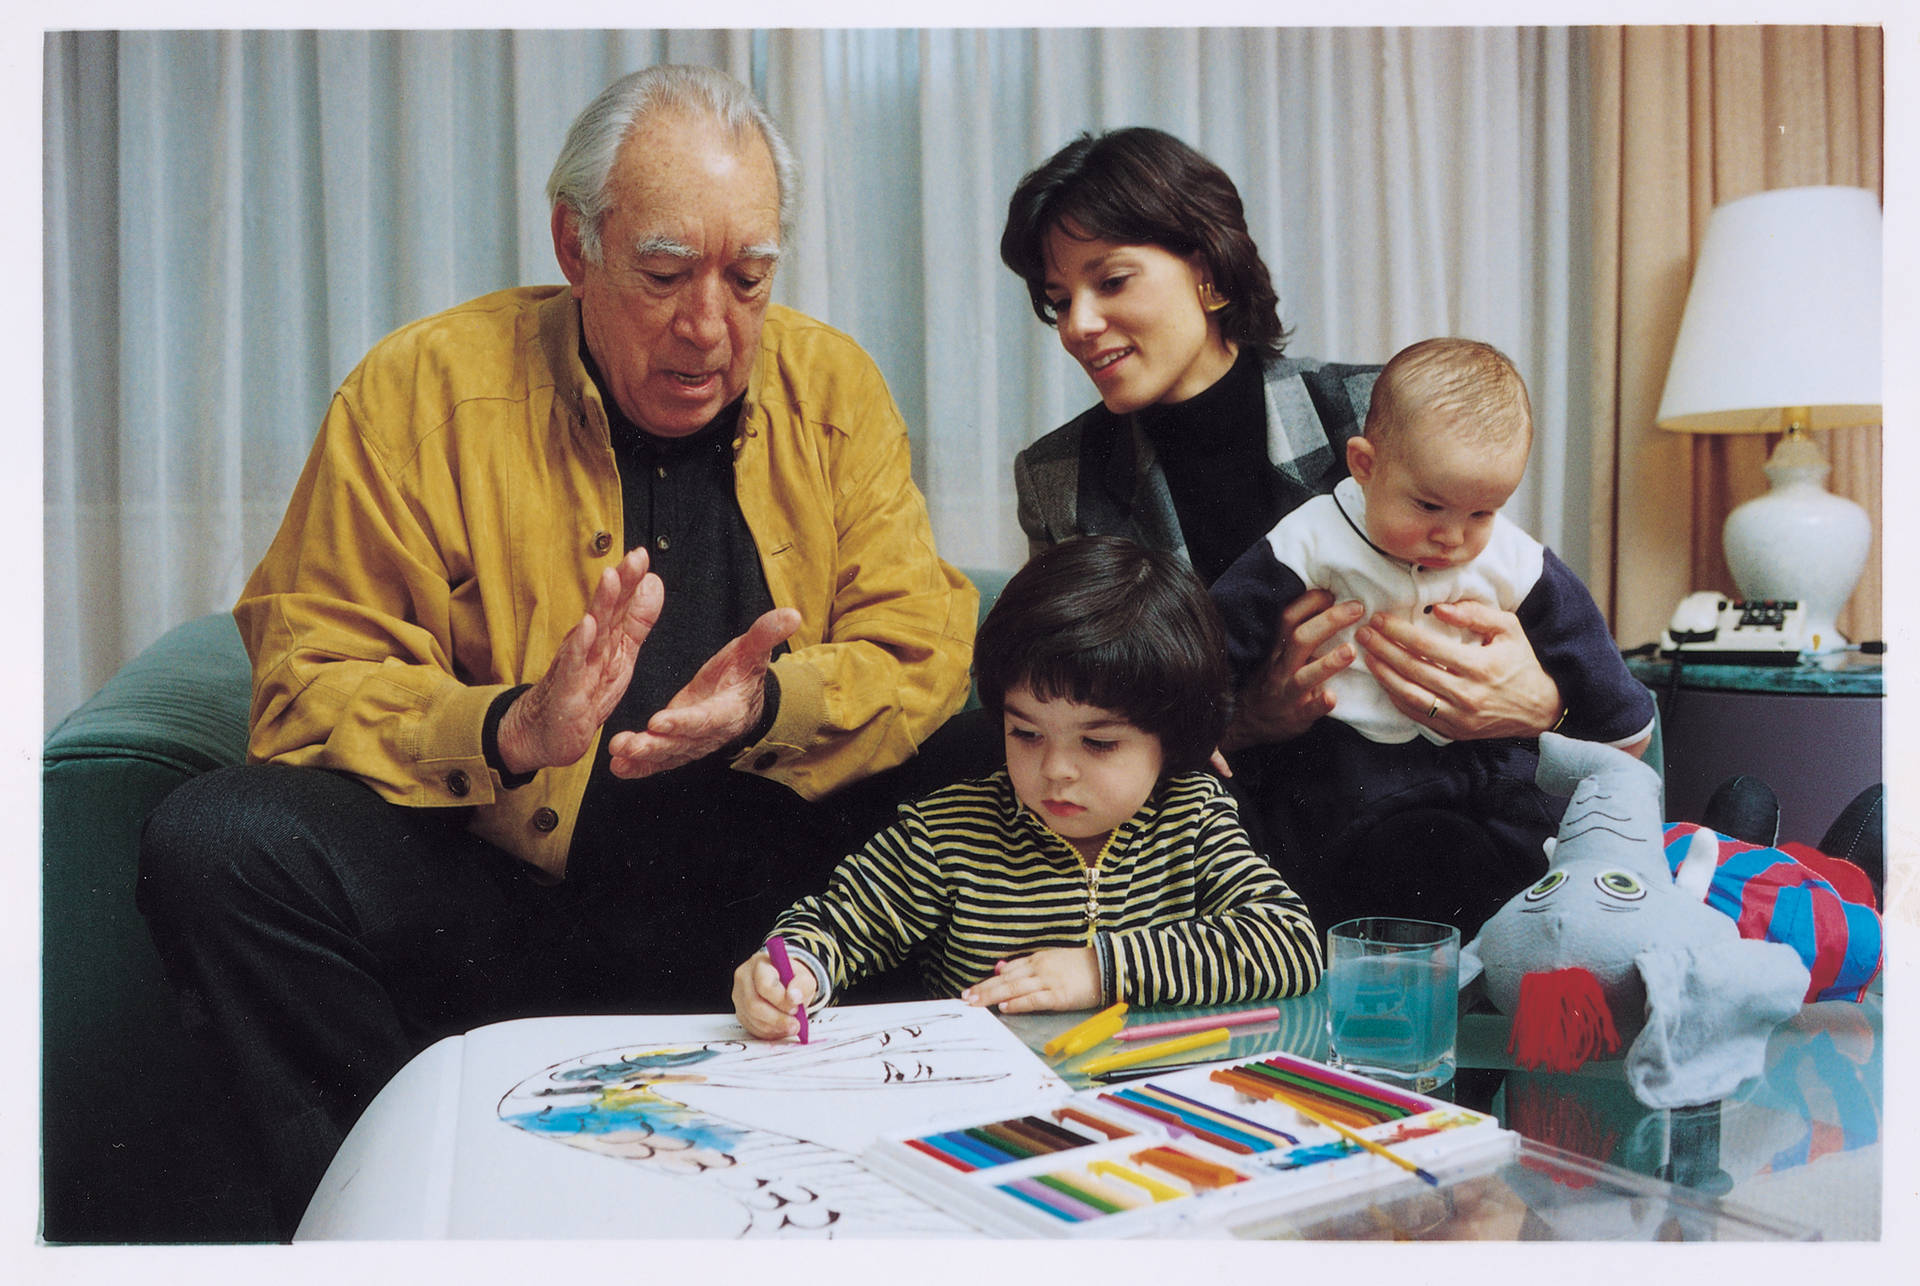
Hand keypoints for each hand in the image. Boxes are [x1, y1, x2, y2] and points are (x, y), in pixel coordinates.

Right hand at [497, 548, 662, 774]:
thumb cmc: (584, 691)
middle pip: (606, 609)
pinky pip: (574, 664)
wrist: (546, 732)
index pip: (620, 603)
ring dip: (601, 604)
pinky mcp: (567, 688)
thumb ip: (637, 620)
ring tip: (611, 578)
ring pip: (591, 630)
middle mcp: (588, 644)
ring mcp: (576, 664)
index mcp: (604, 636)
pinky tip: (587, 626)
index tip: (643, 555)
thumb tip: (653, 583)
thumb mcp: (621, 654)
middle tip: (634, 557)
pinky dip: (580, 645)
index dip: (631, 580)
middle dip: (620, 582)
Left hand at [607, 607, 802, 777]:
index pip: (704, 719)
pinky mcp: (678, 748)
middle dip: (655, 746)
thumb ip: (766, 634)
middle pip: (681, 743)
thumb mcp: (753, 651)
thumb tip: (792, 614)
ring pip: (667, 754)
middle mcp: (709, 734)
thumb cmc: (743, 673)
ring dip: (642, 758)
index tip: (658, 722)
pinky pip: (659, 762)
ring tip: (618, 755)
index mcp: (727, 710)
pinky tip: (617, 767)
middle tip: (628, 746)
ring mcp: (693, 745)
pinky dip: (638, 767)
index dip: (683, 723)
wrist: (743, 702)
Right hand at [732, 949, 817, 1040]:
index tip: (795, 1006)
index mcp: (759, 964)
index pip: (764, 984)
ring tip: (791, 1026)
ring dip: (774, 1027)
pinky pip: (751, 1027)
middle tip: (795, 1024)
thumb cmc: (791, 977)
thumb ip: (802, 984)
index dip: (780, 1000)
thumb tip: (794, 997)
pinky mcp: (740, 1012)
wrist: (784, 982)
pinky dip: (769, 1032)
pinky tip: (781, 1029)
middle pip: (754, 1004)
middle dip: (777, 1018)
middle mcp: (744, 978)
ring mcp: (739, 996)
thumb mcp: (804, 976)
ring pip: (752, 1018)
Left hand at [960, 948, 1099, 1012]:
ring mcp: (1048, 981)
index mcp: (1038, 959)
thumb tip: (1001, 968)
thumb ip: (1029, 965)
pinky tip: (1004, 1007)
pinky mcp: (1059, 995)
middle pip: (1006, 979)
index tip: (973, 988)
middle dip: (984, 988)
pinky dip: (1017, 1003)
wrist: (1108, 967)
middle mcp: (1039, 968)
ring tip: (975, 1003)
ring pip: (1014, 988)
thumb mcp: (1053, 959)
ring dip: (992, 996)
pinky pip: (1033, 999)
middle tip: (965, 997)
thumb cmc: (1082, 966)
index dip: (989, 980)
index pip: (1008, 969)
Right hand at [1221, 589, 1363, 751]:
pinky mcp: (1296, 716)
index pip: (1289, 618)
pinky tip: (1332, 697)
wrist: (1249, 722)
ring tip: (1351, 651)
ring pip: (1304, 675)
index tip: (1332, 593)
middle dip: (1329, 621)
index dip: (1310, 602)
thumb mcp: (1278, 655)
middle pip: (1300, 639)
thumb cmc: (1274, 682)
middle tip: (1357, 610)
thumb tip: (1329, 605)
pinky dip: (1319, 704)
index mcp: (1278, 649)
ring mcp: (1287, 693)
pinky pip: (1307, 711)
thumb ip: (1298, 636)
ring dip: (1328, 662)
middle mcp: (1280, 667)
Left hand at [1356, 599, 1561, 739]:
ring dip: (1383, 674)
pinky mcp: (1453, 731)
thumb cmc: (1522, 663)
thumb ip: (1475, 614)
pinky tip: (1384, 679)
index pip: (1427, 647)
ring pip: (1409, 696)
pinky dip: (1396, 697)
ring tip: (1367, 656)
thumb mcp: (1509, 629)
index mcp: (1480, 666)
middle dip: (1383, 649)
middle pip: (1412, 670)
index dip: (1399, 632)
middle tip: (1364, 634)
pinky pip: (1416, 714)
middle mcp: (1467, 695)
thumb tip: (1438, 609)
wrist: (1541, 709)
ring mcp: (1459, 717)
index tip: (1380, 619)